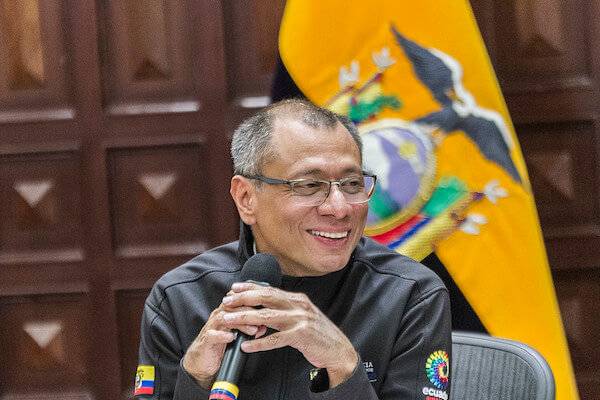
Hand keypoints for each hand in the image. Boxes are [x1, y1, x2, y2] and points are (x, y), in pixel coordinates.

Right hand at [182, 296, 266, 388]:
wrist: (201, 361)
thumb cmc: (220, 344)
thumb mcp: (237, 335)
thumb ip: (249, 328)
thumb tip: (263, 327)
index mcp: (226, 312)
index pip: (238, 300)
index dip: (251, 301)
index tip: (266, 307)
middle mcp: (218, 316)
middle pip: (232, 306)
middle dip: (249, 311)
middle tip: (262, 320)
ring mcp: (211, 327)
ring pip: (223, 318)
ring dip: (240, 324)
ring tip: (252, 330)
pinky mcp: (206, 340)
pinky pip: (212, 335)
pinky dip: (222, 335)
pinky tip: (232, 338)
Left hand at [220, 282, 358, 387]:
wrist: (339, 350)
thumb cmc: (318, 334)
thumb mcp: (303, 316)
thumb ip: (286, 310)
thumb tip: (265, 306)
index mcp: (298, 299)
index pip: (270, 289)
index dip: (250, 287)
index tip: (234, 288)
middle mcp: (299, 306)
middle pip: (266, 298)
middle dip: (244, 298)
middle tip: (227, 301)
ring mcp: (300, 320)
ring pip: (267, 316)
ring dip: (245, 318)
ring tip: (229, 320)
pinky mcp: (301, 336)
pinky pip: (275, 339)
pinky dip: (259, 343)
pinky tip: (246, 345)